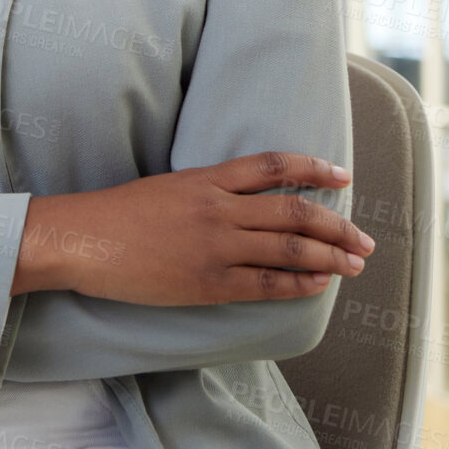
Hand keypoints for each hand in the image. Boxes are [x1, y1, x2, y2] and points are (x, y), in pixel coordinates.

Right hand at [14, 152, 370, 304]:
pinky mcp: (207, 282)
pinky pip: (265, 283)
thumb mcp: (168, 187)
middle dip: (336, 225)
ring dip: (329, 255)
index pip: (273, 166)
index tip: (343, 175)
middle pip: (293, 210)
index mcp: (206, 178)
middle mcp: (217, 208)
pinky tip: (319, 282)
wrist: (83, 239)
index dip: (313, 167)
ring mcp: (214, 246)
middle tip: (365, 238)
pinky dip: (299, 282)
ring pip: (288, 247)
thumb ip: (209, 191)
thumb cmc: (119, 213)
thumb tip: (248, 202)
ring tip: (355, 263)